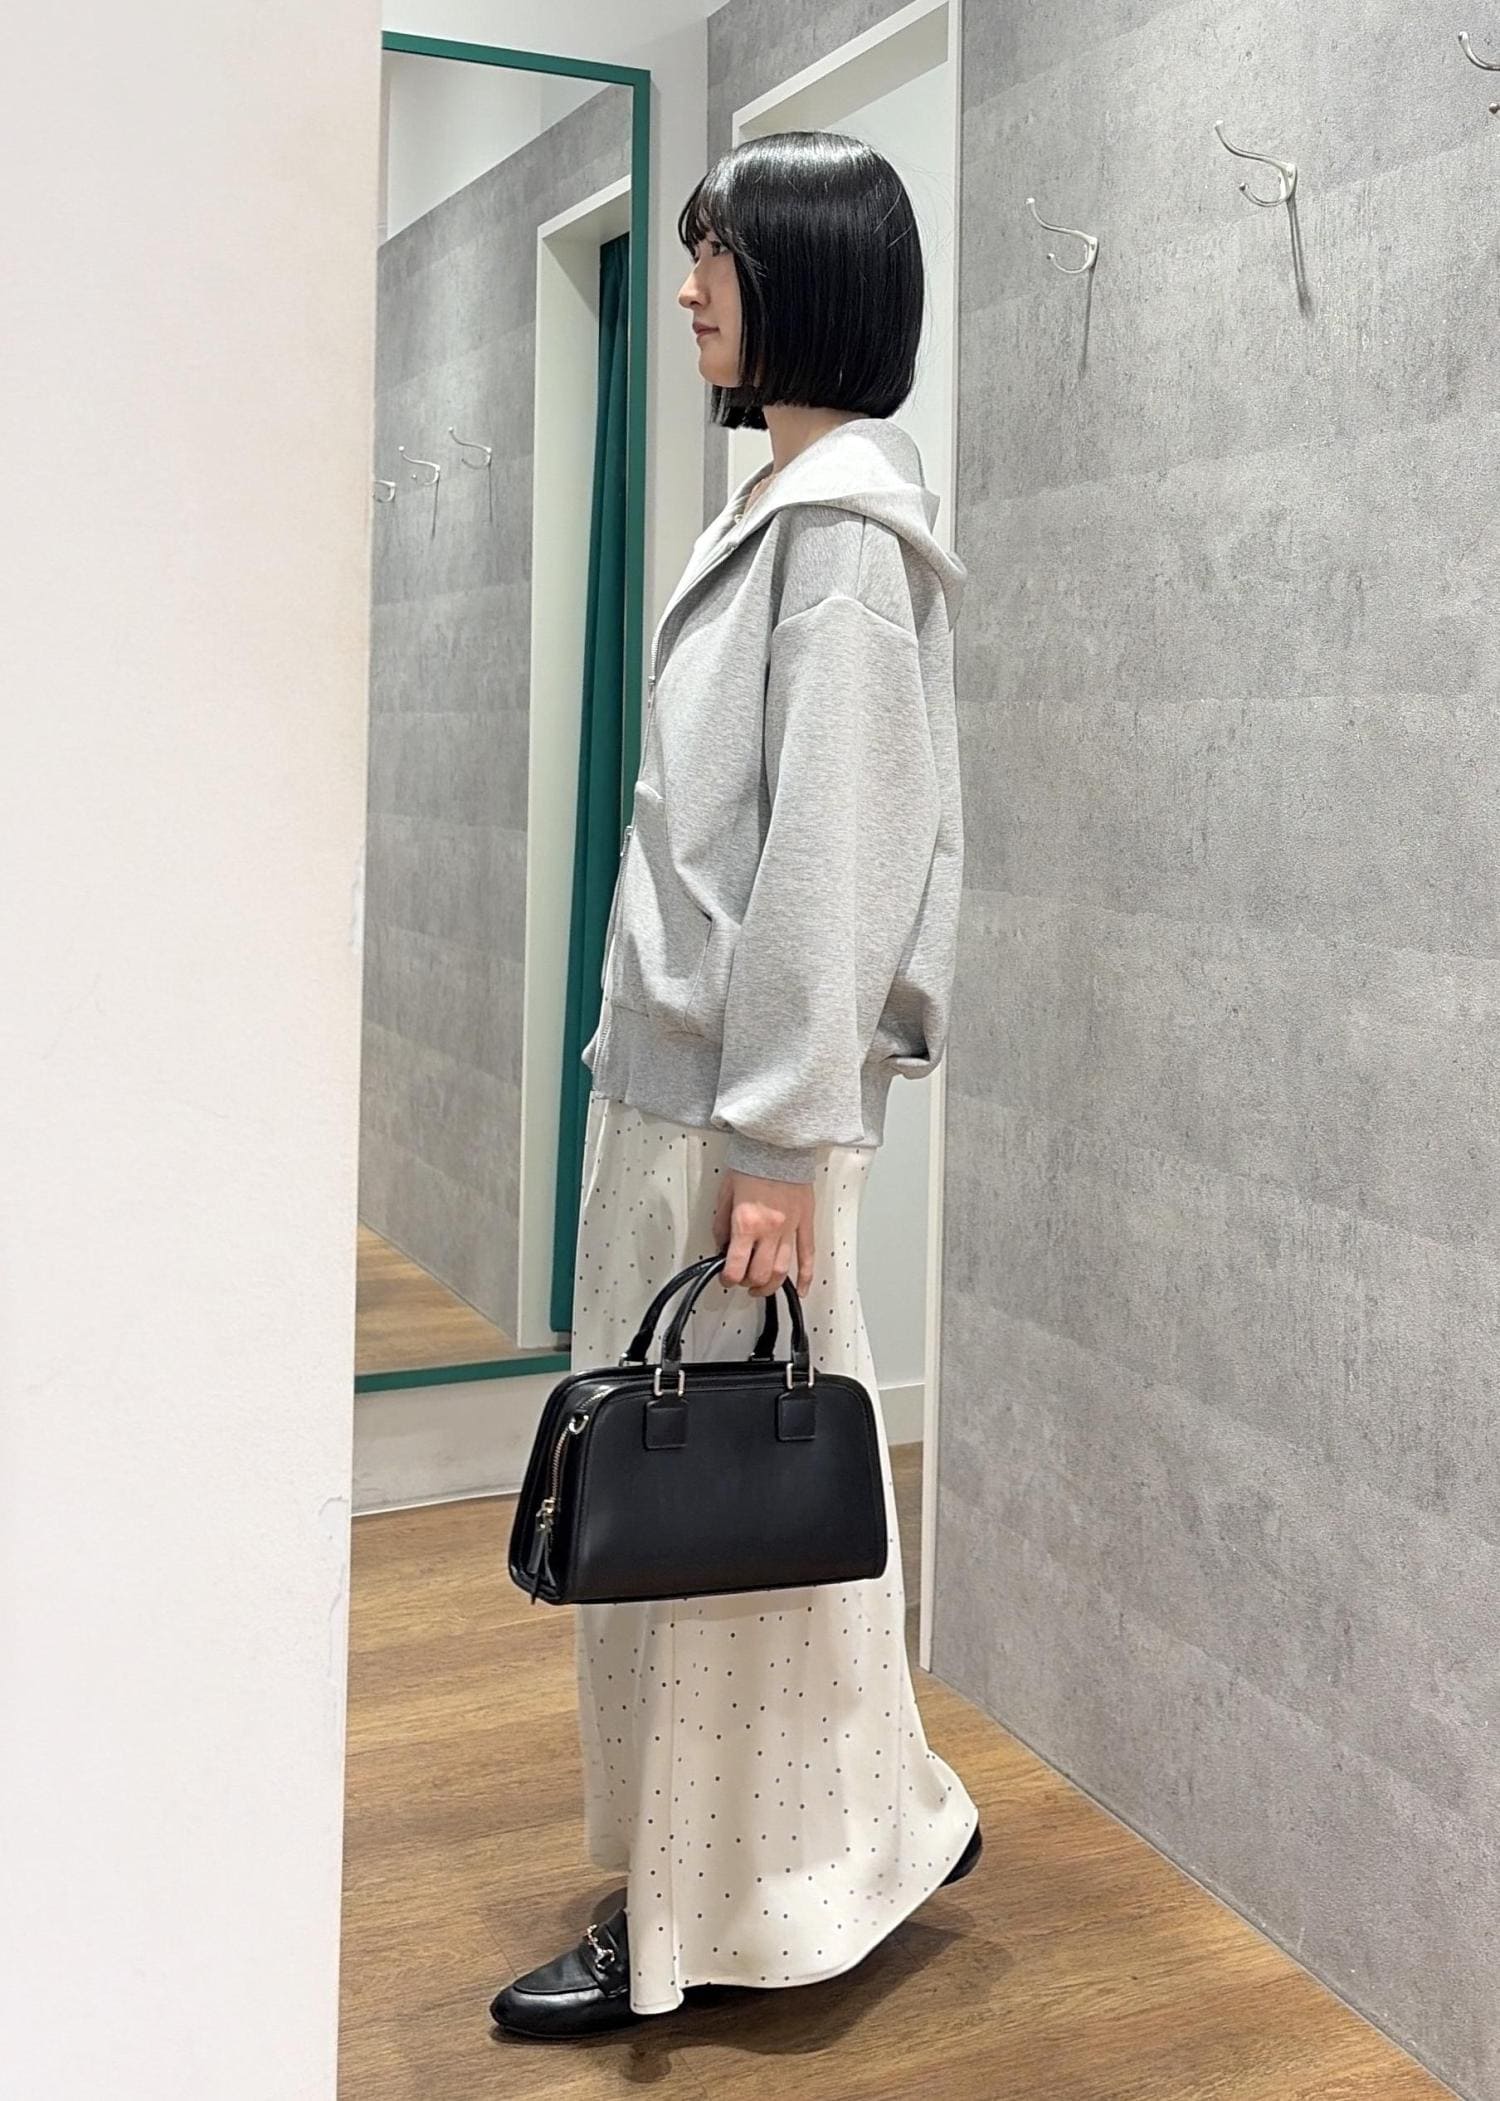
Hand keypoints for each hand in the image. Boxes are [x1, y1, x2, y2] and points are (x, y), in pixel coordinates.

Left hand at [712, 1170, 815, 1298]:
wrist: (777, 1144)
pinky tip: (801, 1289)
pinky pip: (808, 1254)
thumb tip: (722, 1245)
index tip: (725, 1278)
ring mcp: (790, 1228)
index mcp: (746, 1223)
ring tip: (761, 1288)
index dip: (728, 1279)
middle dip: (747, 1283)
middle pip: (760, 1274)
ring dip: (770, 1285)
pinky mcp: (805, 1222)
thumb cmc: (751, 1163)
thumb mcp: (725, 1194)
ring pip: (782, 1270)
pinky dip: (805, 1276)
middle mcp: (769, 1230)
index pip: (736, 1267)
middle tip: (741, 1281)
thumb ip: (722, 1224)